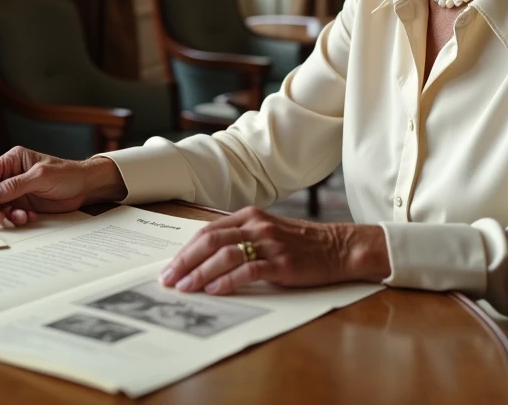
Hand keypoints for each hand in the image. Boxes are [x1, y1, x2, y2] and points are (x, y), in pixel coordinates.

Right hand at [0, 147, 126, 228]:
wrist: (86, 186)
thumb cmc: (68, 174)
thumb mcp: (42, 177)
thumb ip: (15, 185)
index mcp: (10, 161)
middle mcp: (9, 175)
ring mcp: (14, 191)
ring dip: (3, 216)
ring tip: (20, 218)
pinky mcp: (22, 203)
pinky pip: (8, 214)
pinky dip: (15, 219)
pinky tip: (29, 217)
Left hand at [158, 206, 390, 295]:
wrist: (339, 247)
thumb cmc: (301, 244)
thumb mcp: (267, 232)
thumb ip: (240, 240)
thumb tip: (205, 260)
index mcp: (249, 216)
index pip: (207, 232)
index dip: (185, 250)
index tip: (169, 268)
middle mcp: (257, 225)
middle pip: (210, 241)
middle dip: (184, 262)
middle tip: (168, 280)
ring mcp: (270, 243)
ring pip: (224, 255)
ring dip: (200, 273)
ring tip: (185, 288)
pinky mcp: (282, 263)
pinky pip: (248, 270)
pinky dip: (227, 280)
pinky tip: (214, 290)